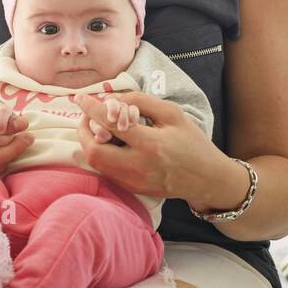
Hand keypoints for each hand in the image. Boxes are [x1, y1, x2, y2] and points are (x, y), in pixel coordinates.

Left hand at [71, 91, 229, 207]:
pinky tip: (110, 143)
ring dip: (91, 143)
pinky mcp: (133, 189)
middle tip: (86, 116)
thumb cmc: (193, 142)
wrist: (206, 178)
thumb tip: (115, 98)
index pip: (111, 124)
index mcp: (151, 144)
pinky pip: (108, 171)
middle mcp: (139, 165)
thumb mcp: (173, 114)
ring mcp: (134, 181)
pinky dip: (103, 155)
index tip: (80, 98)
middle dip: (83, 131)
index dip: (92, 109)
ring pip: (97, 164)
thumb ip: (143, 102)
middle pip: (95, 150)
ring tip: (97, 128)